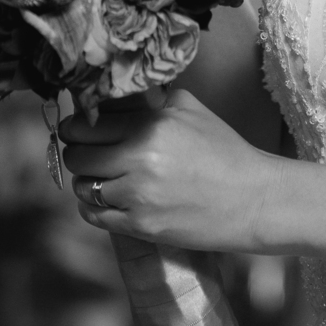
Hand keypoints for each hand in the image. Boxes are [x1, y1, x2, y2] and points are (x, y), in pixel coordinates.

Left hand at [60, 89, 279, 252]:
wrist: (251, 198)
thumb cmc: (225, 151)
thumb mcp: (192, 110)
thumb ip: (153, 101)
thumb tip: (119, 99)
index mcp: (150, 125)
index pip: (87, 125)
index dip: (75, 127)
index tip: (74, 129)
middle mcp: (138, 158)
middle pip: (78, 156)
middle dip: (78, 154)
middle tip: (86, 154)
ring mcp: (137, 196)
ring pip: (83, 188)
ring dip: (87, 182)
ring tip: (102, 179)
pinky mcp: (140, 226)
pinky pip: (95, 217)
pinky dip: (94, 208)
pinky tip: (107, 201)